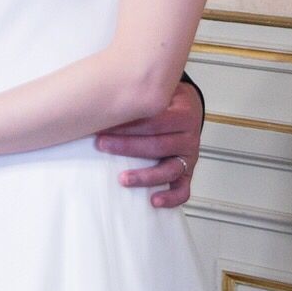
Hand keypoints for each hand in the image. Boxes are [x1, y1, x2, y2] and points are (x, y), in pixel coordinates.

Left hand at [96, 80, 202, 207]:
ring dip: (145, 176)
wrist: (189, 106)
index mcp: (183, 113)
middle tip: (101, 144)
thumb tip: (105, 94)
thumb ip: (143, 91)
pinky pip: (183, 189)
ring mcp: (189, 155)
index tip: (104, 125)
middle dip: (127, 146)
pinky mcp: (188, 170)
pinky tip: (154, 200)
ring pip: (168, 170)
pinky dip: (171, 198)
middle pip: (157, 145)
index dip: (128, 125)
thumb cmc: (168, 99)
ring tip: (123, 179)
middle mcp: (189, 136)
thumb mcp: (162, 89)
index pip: (154, 121)